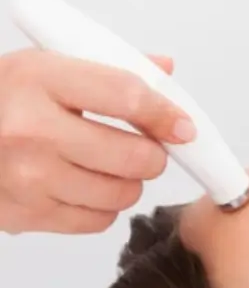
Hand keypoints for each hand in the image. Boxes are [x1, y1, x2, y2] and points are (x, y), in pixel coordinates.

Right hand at [0, 48, 195, 233]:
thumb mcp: (40, 67)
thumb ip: (105, 68)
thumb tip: (163, 71)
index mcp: (38, 79)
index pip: (125, 96)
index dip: (165, 114)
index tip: (182, 127)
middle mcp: (32, 130)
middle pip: (134, 156)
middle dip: (151, 155)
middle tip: (142, 149)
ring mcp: (29, 178)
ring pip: (122, 194)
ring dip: (127, 183)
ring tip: (105, 167)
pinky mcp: (27, 215)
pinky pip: (98, 220)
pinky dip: (101, 207)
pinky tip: (81, 187)